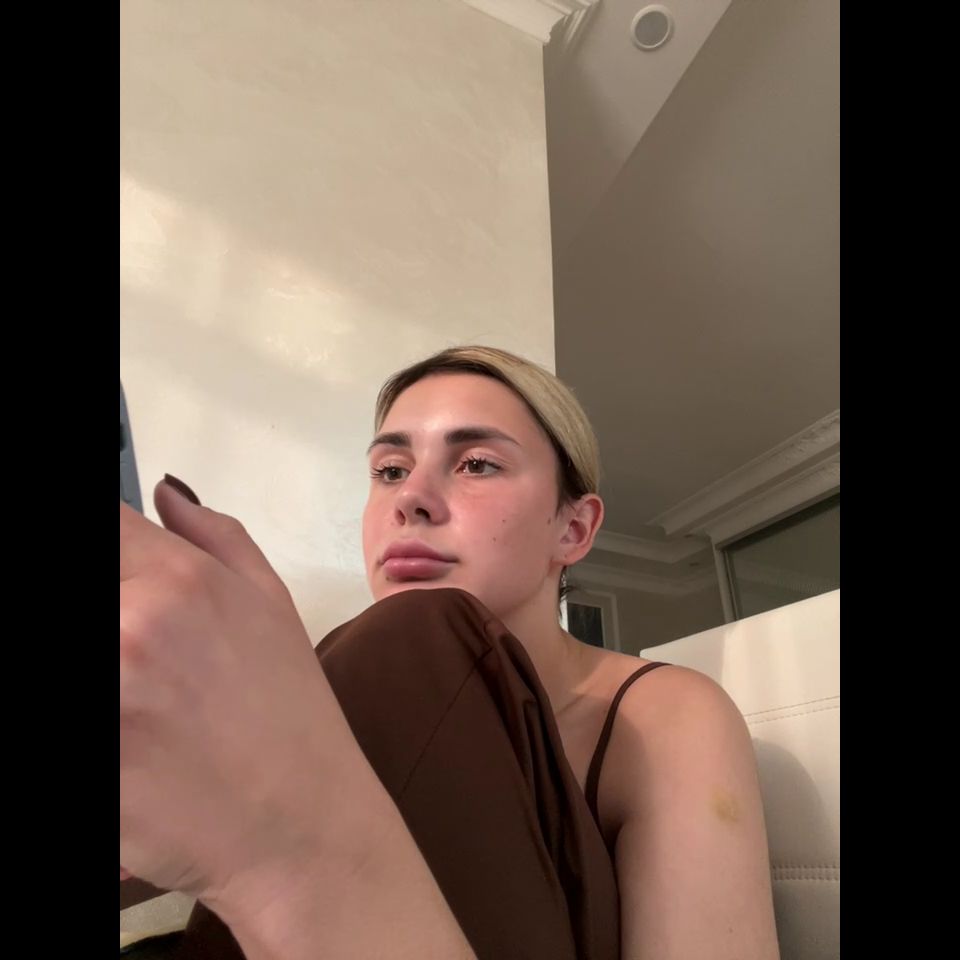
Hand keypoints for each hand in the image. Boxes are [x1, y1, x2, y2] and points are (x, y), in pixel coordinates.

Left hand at [120, 479, 350, 907]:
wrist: (298, 824)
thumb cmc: (290, 710)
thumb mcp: (272, 604)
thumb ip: (216, 535)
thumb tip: (162, 492)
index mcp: (178, 581)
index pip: (104, 523)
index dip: (108, 545)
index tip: (119, 574)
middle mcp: (129, 626)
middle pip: (89, 594)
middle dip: (111, 619)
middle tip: (137, 658)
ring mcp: (105, 697)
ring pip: (92, 657)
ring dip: (111, 675)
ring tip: (137, 696)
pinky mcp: (92, 761)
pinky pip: (68, 727)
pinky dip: (108, 725)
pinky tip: (131, 736)